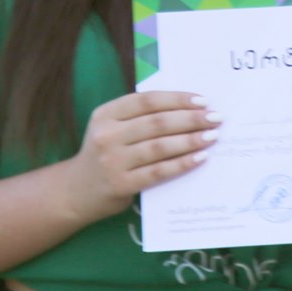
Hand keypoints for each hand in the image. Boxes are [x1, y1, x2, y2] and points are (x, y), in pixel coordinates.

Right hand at [65, 91, 219, 221]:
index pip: (147, 100)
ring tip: (213, 136)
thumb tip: (190, 107)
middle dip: (191, 119)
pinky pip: (159, 172)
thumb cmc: (105, 154)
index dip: (178, 99)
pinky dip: (182, 163)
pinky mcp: (121, 184)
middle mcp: (106, 135)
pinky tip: (200, 158)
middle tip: (216, 118)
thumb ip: (140, 116)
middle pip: (157, 122)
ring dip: (191, 140)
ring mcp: (112, 161)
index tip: (203, 100)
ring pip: (160, 147)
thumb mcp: (112, 128)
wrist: (75, 192)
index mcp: (105, 114)